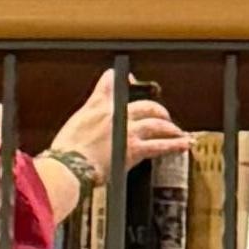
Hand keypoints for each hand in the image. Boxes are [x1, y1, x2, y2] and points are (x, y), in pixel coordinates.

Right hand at [46, 65, 191, 183]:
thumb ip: (83, 123)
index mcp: (95, 106)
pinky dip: (174, 145)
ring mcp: (126, 130)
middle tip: (162, 116)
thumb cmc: (65, 154)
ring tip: (176, 131)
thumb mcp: (70, 129)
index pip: (110, 82)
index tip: (131, 80)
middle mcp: (113, 113)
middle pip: (144, 104)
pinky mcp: (134, 148)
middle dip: (157, 110)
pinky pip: (160, 145)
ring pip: (156, 123)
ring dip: (169, 127)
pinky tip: (183, 144)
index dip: (124, 80)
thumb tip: (84, 130)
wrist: (67, 168)